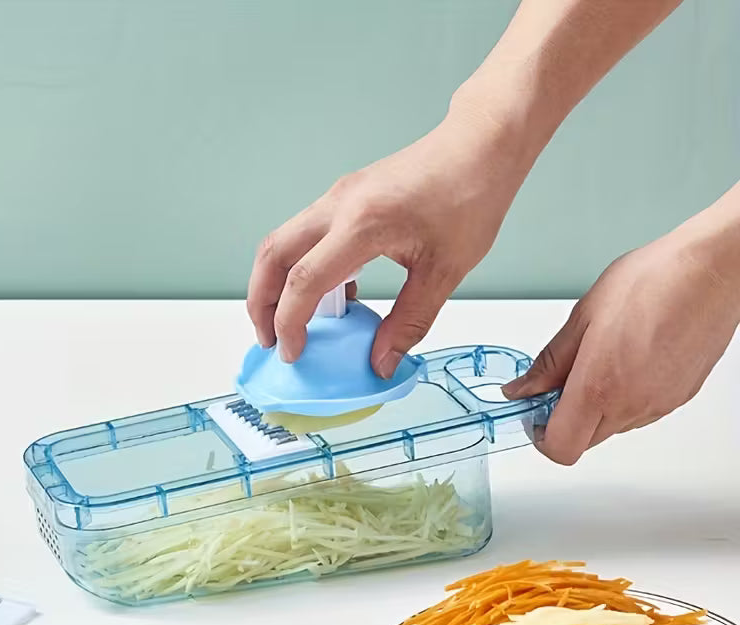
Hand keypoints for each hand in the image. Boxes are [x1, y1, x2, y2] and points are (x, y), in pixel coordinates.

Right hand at [246, 108, 529, 377]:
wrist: (480, 145)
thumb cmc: (470, 194)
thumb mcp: (445, 271)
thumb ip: (409, 322)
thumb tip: (382, 361)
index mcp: (361, 224)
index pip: (304, 281)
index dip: (290, 324)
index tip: (291, 353)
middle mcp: (339, 205)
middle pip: (273, 255)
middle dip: (261, 301)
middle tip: (269, 338)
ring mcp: (339, 197)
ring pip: (283, 242)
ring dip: (274, 282)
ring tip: (288, 321)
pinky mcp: (347, 197)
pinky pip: (307, 235)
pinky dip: (301, 266)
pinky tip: (330, 295)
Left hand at [503, 229, 739, 464]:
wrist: (711, 271)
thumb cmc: (653, 283)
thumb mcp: (583, 317)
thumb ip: (550, 362)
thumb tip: (523, 388)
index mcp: (599, 388)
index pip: (560, 447)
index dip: (540, 435)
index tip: (535, 410)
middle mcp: (632, 405)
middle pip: (584, 441)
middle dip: (565, 418)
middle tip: (561, 382)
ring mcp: (659, 406)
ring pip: (612, 428)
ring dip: (595, 408)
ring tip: (599, 361)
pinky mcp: (679, 398)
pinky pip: (640, 413)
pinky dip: (623, 398)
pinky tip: (625, 361)